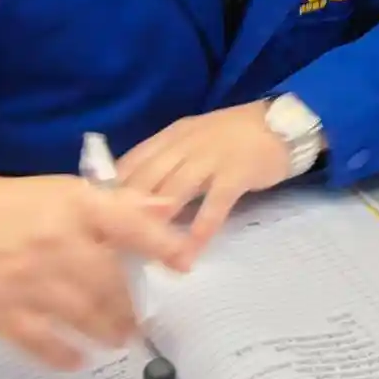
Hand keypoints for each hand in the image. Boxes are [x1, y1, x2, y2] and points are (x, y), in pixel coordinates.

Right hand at [0, 170, 194, 369]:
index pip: (126, 223)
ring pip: (80, 314)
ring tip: (120, 339)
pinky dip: (62, 355)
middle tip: (141, 324)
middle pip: (106, 281)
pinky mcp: (0, 312)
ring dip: (107, 331)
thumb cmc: (15, 207)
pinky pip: (39, 342)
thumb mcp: (67, 192)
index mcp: (74, 207)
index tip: (185, 262)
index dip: (160, 244)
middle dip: (129, 307)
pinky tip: (80, 359)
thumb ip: (121, 204)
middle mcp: (54, 243)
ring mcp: (26, 281)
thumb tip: (171, 208)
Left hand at [118, 102, 296, 246]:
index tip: (95, 222)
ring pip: (173, 192)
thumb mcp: (193, 141)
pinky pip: (213, 204)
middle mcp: (184, 145)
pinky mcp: (236, 173)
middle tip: (111, 248)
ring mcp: (210, 158)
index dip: (110, 194)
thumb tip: (136, 199)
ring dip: (157, 226)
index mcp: (170, 137)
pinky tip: (189, 251)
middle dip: (125, 214)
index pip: (130, 164)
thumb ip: (167, 164)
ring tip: (144, 255)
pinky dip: (200, 228)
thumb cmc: (234, 137)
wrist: (283, 123)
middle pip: (145, 181)